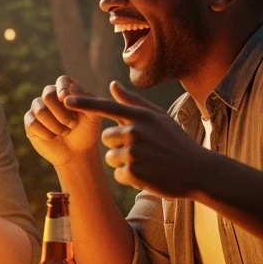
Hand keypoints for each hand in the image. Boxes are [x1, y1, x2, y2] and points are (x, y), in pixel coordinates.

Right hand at [25, 75, 100, 167]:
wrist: (76, 152)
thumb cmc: (86, 131)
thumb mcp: (93, 117)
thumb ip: (86, 101)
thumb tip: (70, 89)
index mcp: (67, 90)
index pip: (62, 81)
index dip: (63, 89)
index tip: (65, 99)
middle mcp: (51, 96)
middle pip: (48, 94)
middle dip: (60, 112)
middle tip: (72, 124)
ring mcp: (38, 108)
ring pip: (40, 110)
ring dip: (55, 125)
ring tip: (65, 132)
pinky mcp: (30, 122)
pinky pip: (32, 123)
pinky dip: (46, 133)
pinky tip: (53, 137)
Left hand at [63, 81, 206, 196]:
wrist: (198, 171)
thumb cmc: (176, 142)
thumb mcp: (158, 118)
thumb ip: (132, 102)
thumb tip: (113, 85)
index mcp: (141, 116)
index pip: (106, 108)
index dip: (84, 105)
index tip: (65, 101)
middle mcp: (135, 132)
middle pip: (106, 139)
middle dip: (118, 145)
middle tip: (142, 150)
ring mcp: (134, 153)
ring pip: (111, 158)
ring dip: (124, 163)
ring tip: (147, 163)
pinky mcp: (134, 173)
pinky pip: (119, 175)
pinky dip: (130, 178)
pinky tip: (149, 176)